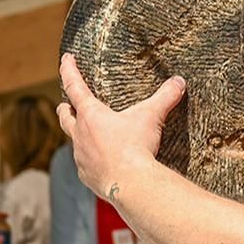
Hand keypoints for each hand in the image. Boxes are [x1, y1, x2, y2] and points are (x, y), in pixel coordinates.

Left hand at [57, 53, 185, 199]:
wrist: (132, 185)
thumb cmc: (136, 147)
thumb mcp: (152, 117)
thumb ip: (165, 97)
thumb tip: (179, 82)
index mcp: (91, 114)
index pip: (74, 85)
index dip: (68, 69)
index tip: (66, 59)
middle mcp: (80, 134)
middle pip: (65, 116)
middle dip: (65, 108)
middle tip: (66, 103)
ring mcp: (81, 157)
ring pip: (74, 142)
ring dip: (79, 135)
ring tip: (89, 136)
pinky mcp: (87, 176)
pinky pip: (85, 165)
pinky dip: (91, 160)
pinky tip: (102, 162)